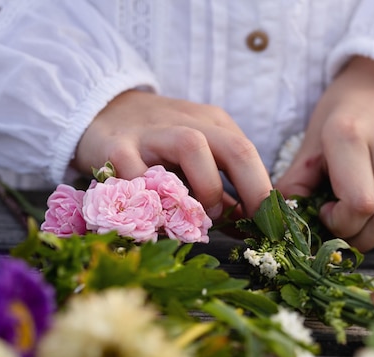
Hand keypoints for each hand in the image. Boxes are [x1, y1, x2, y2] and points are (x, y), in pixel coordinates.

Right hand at [73, 90, 271, 218]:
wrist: (101, 111)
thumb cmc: (156, 144)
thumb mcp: (196, 159)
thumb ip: (221, 193)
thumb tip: (249, 227)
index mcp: (212, 125)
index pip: (248, 154)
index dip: (264, 191)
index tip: (271, 225)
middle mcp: (187, 123)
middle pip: (233, 147)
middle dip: (252, 188)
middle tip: (251, 223)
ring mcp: (151, 133)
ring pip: (191, 146)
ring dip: (205, 187)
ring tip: (201, 215)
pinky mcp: (116, 147)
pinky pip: (138, 173)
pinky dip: (154, 199)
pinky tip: (158, 219)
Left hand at [275, 56, 373, 251]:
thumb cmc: (340, 115)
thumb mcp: (310, 142)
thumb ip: (295, 182)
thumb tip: (283, 220)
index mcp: (349, 136)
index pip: (359, 204)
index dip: (340, 223)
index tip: (325, 211)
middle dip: (358, 237)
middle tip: (340, 229)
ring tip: (359, 229)